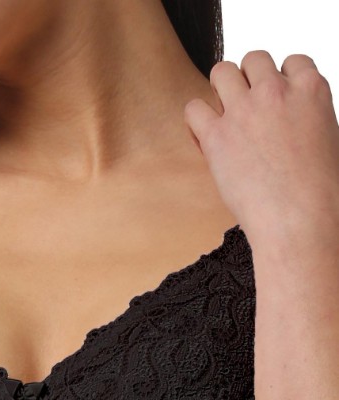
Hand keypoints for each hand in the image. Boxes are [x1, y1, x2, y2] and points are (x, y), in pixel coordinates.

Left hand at [183, 50, 338, 246]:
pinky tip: (206, 140)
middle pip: (253, 60)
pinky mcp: (217, 136)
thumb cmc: (318, 193)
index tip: (275, 108)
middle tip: (247, 113)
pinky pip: (193, 108)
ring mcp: (245, 110)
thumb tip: (289, 123)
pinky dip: (195, 121)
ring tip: (224, 121)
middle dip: (248, 82)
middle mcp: (277, 92)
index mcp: (312, 90)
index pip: (291, 63)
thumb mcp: (327, 139)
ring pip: (221, 71)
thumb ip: (306, 117)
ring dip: (220, 91)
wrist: (299, 221)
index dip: (280, 83)